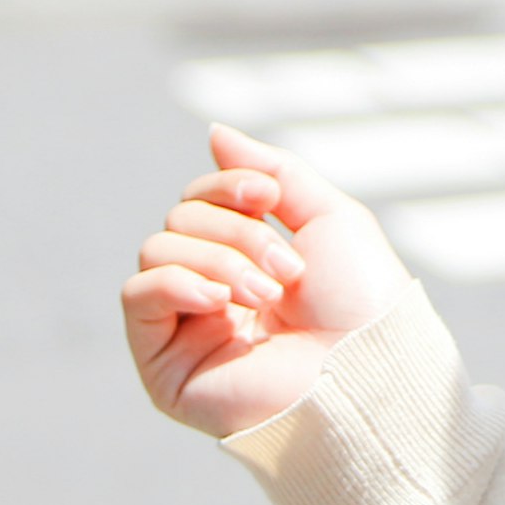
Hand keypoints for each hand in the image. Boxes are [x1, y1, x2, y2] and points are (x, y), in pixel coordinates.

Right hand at [121, 123, 410, 437]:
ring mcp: (185, 330)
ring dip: (218, 259)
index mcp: (245, 262)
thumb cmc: (360, 302)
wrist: (366, 370)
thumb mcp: (326, 216)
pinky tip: (218, 302)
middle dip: (235, 232)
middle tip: (286, 271)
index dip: (228, 186)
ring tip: (265, 294)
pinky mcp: (165, 367)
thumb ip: (271, 172)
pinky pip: (137, 296)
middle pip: (179, 218)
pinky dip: (175, 282)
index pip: (200, 199)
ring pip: (157, 249)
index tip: (268, 197)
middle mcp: (210, 294)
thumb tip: (215, 133)